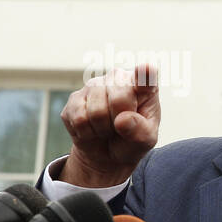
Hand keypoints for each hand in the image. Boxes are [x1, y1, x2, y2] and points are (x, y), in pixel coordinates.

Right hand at [59, 64, 160, 186]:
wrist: (106, 153)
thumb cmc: (132, 140)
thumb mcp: (145, 141)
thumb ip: (140, 131)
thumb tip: (123, 120)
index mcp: (144, 87)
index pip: (145, 78)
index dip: (145, 74)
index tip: (147, 68)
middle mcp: (118, 78)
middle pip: (118, 100)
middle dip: (119, 122)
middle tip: (121, 127)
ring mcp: (94, 85)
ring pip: (96, 112)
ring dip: (102, 129)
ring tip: (107, 128)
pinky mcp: (74, 98)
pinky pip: (79, 119)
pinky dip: (86, 132)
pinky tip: (92, 129)